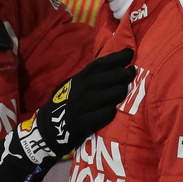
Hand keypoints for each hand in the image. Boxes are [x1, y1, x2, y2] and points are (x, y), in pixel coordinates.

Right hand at [0, 49, 135, 181]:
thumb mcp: (73, 87)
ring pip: (108, 96)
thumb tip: (113, 68)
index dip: (115, 58)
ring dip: (120, 92)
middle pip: (106, 78)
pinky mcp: (83, 122)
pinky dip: (111, 112)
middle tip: (133, 71)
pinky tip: (114, 110)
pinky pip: (103, 115)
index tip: (129, 53)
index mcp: (78, 79)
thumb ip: (89, 79)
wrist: (48, 128)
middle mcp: (80, 90)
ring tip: (126, 91)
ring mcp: (82, 106)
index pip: (99, 64)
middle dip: (122, 73)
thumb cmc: (66, 105)